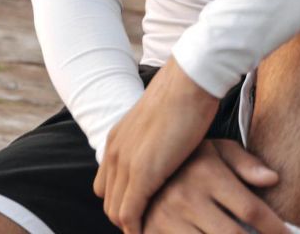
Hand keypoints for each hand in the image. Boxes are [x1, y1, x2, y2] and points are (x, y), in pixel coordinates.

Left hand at [93, 57, 219, 233]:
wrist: (191, 80)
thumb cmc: (186, 98)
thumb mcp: (160, 125)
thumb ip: (154, 143)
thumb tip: (165, 154)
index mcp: (117, 140)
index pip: (108, 186)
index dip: (125, 203)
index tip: (146, 214)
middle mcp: (114, 152)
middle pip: (109, 201)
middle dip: (127, 218)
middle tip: (152, 226)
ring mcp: (125, 163)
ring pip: (116, 211)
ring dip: (133, 226)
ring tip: (156, 231)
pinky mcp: (142, 173)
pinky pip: (130, 214)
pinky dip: (138, 230)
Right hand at [141, 138, 295, 233]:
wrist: (138, 160)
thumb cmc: (188, 158)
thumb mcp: (216, 149)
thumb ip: (245, 163)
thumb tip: (273, 179)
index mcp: (207, 174)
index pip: (251, 209)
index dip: (276, 229)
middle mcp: (187, 197)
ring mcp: (168, 218)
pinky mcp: (153, 232)